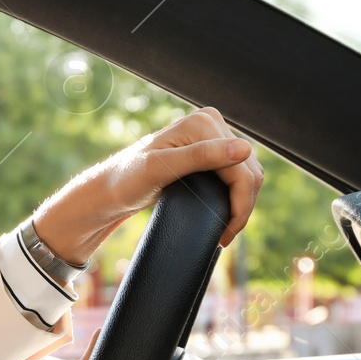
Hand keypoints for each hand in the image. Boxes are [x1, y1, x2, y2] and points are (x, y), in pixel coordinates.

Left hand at [31, 106, 262, 263]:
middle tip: (226, 236)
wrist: (111, 188)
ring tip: (226, 229)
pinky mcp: (209, 150)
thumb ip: (200, 156)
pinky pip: (237, 173)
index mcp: (203, 123)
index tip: (226, 233)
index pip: (241, 167)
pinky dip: (236, 195)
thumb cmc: (127, 179)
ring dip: (242, 203)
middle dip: (243, 207)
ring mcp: (211, 136)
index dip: (241, 203)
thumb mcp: (160, 169)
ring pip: (247, 173)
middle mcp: (211, 123)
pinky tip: (226, 214)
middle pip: (249, 170)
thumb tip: (244, 149)